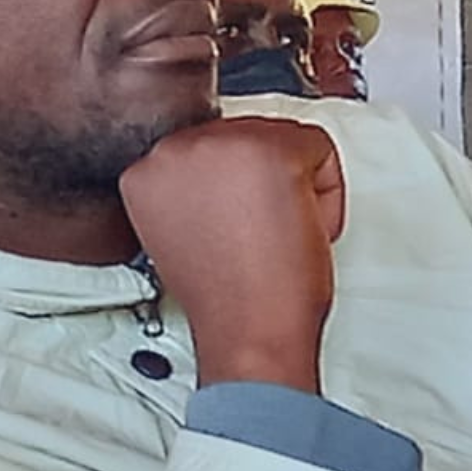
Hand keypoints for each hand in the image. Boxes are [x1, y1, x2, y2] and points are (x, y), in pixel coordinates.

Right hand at [120, 116, 344, 392]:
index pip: (210, 148)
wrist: (247, 334)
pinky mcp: (270, 151)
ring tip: (270, 236)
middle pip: (247, 136)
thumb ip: (192, 191)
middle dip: (263, 184)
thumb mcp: (183, 231)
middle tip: (255, 236)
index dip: (234, 190)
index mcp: (146, 171)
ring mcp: (222, 144)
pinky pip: (320, 150)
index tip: (234, 224)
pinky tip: (296, 231)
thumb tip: (224, 173)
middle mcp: (176, 148)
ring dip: (291, 186)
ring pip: (283, 139)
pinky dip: (325, 193)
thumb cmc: (225, 298)